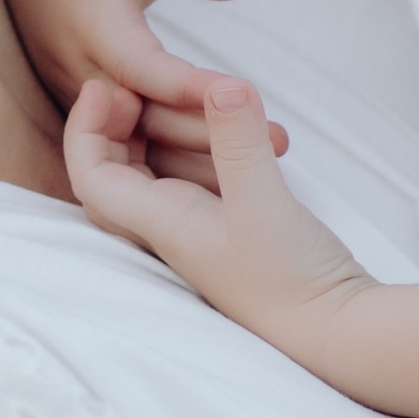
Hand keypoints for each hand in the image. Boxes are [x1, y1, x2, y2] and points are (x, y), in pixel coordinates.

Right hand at [0, 0, 285, 155]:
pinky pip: (133, 145)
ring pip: (141, 143)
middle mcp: (82, 72)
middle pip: (147, 118)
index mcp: (92, 25)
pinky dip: (177, 162)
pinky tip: (224, 178)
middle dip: (211, 135)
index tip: (242, 97)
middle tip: (279, 143)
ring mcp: (82, 100)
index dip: (190, 86)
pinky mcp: (87, 114)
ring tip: (264, 170)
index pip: (144, 66)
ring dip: (199, 161)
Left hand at [62, 75, 372, 361]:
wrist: (333, 332)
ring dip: (155, 133)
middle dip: (113, 126)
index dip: (85, 129)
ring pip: (152, 175)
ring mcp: (198, 232)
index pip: (91, 177)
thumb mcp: (265, 199)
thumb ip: (240, 140)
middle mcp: (169, 229)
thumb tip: (221, 85)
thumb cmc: (293, 280)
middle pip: (113, 174)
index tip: (105, 87)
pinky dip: (192, 148)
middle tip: (132, 88)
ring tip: (176, 95)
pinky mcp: (228, 231)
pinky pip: (188, 181)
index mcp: (161, 223)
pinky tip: (220, 129)